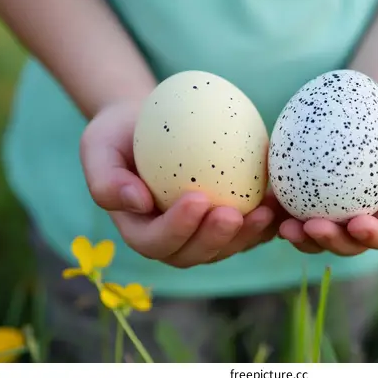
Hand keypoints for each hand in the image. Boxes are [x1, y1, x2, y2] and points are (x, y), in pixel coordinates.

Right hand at [79, 101, 281, 267]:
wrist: (149, 123)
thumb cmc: (120, 134)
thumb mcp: (99, 146)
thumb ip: (106, 179)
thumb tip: (138, 203)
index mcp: (139, 230)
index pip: (156, 242)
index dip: (177, 229)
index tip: (196, 199)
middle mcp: (172, 240)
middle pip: (194, 254)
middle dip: (216, 240)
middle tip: (233, 213)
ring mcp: (201, 234)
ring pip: (226, 248)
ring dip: (247, 236)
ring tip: (265, 211)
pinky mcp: (227, 220)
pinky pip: (248, 228)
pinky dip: (265, 221)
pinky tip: (278, 201)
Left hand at [278, 100, 377, 255]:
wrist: (376, 107)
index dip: (371, 237)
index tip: (358, 224)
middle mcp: (361, 222)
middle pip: (345, 243)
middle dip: (328, 242)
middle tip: (312, 228)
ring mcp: (332, 213)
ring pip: (314, 234)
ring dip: (299, 237)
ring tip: (284, 226)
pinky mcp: (307, 198)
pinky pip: (292, 209)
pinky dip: (279, 210)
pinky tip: (267, 203)